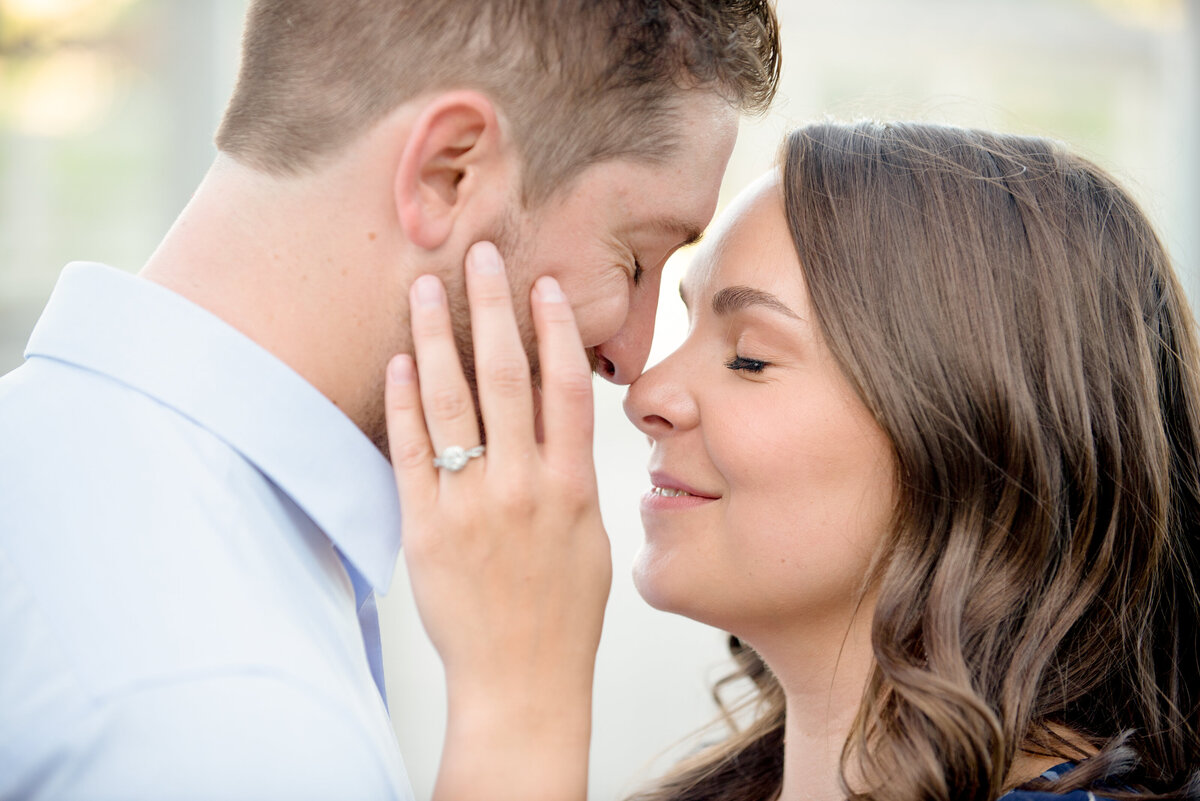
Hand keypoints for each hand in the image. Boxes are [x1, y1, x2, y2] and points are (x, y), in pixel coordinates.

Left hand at [385, 241, 611, 800]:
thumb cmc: (564, 610)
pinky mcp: (425, 527)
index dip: (556, 327)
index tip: (542, 283)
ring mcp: (472, 505)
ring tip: (425, 289)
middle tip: (478, 255)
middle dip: (492, 308)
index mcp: (573, 486)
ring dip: (436, 338)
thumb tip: (558, 423)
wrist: (523, 680)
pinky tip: (396, 362)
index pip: (566, 386)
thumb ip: (573, 476)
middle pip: (507, 376)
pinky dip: (402, 401)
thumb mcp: (592, 538)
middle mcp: (524, 485)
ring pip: (452, 401)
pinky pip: (410, 450)